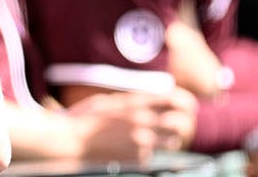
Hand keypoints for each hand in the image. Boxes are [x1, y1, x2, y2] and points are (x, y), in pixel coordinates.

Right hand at [67, 89, 197, 161]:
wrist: (70, 141)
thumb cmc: (84, 118)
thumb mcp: (108, 101)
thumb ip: (130, 100)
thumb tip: (148, 99)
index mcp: (135, 102)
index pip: (172, 98)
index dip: (184, 101)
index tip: (188, 105)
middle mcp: (142, 120)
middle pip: (178, 122)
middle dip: (181, 124)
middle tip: (179, 126)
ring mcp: (141, 141)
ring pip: (170, 142)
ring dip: (168, 141)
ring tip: (161, 140)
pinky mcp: (136, 159)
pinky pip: (150, 156)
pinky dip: (146, 154)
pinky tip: (131, 151)